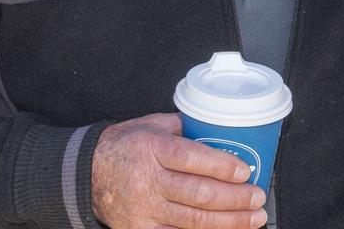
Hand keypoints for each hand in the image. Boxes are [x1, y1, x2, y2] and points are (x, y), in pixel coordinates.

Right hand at [91, 113, 266, 228]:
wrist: (86, 173)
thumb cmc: (123, 145)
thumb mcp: (149, 124)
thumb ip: (181, 126)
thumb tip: (215, 126)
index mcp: (152, 147)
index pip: (192, 159)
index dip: (222, 166)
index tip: (245, 171)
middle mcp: (148, 180)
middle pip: (199, 193)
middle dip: (235, 198)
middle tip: (258, 197)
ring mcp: (145, 209)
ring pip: (194, 220)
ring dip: (230, 221)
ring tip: (253, 218)